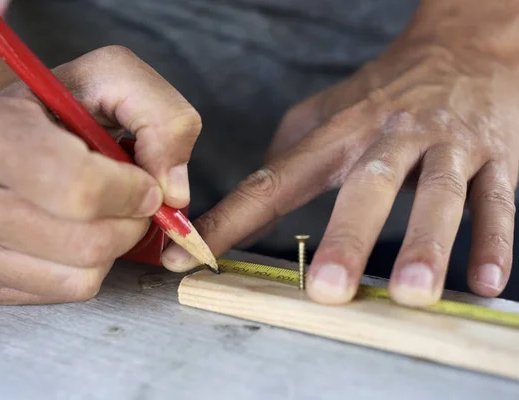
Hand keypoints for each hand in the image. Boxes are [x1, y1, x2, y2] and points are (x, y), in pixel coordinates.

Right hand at [0, 46, 201, 303]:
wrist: (3, 140)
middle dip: (130, 222)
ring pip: (82, 275)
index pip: (79, 189)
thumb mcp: (115, 81)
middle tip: (130, 198)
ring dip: (115, 245)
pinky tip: (79, 232)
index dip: (131, 191)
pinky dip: (92, 267)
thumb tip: (173, 192)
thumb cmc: (60, 111)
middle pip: (87, 242)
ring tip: (103, 212)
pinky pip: (67, 292)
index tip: (144, 181)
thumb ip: (163, 117)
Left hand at [162, 1, 518, 306]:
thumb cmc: (386, 90)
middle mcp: (389, 136)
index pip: (275, 181)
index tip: (188, 260)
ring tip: (410, 293)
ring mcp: (446, 144)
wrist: (465, 45)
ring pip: (438, 194)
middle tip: (326, 290)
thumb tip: (251, 199)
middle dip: (346, 239)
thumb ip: (289, 152)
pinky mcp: (498, 154)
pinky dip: (496, 241)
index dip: (230, 222)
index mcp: (338, 133)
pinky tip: (483, 283)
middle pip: (366, 187)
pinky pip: (499, 200)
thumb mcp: (329, 110)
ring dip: (425, 243)